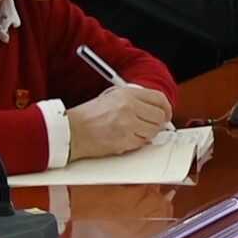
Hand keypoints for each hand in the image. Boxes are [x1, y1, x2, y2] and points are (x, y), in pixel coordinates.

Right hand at [63, 78, 177, 160]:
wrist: (71, 131)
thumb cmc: (87, 116)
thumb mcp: (111, 97)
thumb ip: (134, 100)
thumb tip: (154, 108)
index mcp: (127, 94)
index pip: (159, 99)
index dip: (166, 108)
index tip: (166, 114)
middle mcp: (129, 107)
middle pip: (159, 117)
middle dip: (158, 124)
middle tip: (150, 126)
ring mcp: (128, 125)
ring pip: (152, 132)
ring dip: (146, 134)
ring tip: (132, 132)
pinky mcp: (124, 141)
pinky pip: (141, 143)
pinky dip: (136, 143)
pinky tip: (124, 138)